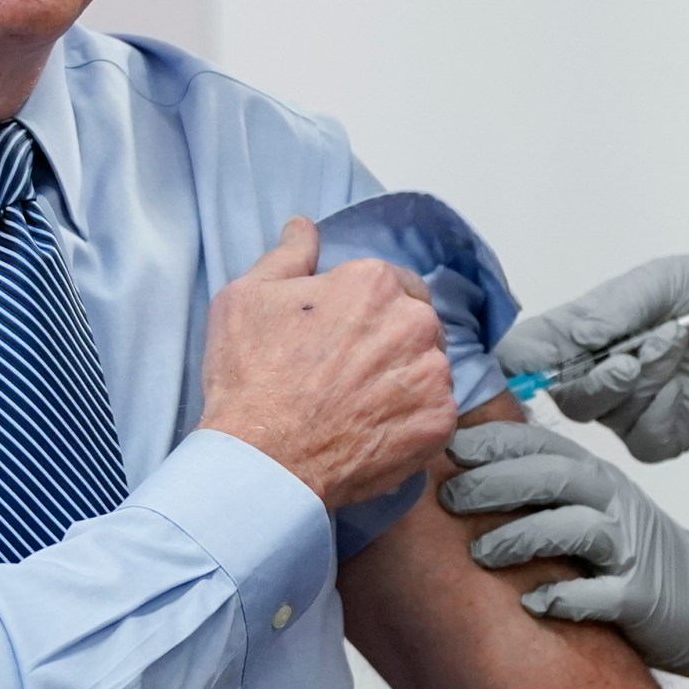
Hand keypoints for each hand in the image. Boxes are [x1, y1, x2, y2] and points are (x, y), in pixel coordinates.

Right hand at [200, 217, 456, 508]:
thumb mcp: (248, 297)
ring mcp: (432, 374)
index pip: (392, 284)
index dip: (366, 310)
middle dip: (389, 342)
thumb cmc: (250, 377)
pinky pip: (435, 413)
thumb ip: (288, 254)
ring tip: (359, 405)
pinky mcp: (440, 422)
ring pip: (428, 368)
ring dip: (403, 380)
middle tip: (347, 373)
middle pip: (416, 323)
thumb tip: (304, 226)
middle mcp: (414, 321)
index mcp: (374, 282)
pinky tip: (373, 430)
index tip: (342, 336)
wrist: (262, 461)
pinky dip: (411, 421)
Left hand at [442, 423, 688, 682]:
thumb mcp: (592, 508)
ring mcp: (629, 550)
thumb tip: (463, 476)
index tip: (449, 446)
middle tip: (448, 498)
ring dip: (522, 536)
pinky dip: (565, 596)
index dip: (496, 441)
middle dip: (496, 483)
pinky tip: (533, 603)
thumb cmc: (631, 556)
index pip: (542, 445)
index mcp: (596, 479)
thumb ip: (543, 490)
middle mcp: (613, 504)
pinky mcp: (641, 598)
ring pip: (574, 528)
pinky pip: (601, 594)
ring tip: (480, 553)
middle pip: (553, 478)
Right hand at [496, 251, 688, 461]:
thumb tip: (572, 338)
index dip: (513, 365)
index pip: (522, 356)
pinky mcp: (656, 435)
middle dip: (597, 375)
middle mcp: (591, 375)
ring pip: (601, 412)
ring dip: (641, 377)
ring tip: (674, 343)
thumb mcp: (658, 282)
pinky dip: (661, 406)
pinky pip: (640, 438)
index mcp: (577, 333)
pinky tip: (682, 382)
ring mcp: (622, 410)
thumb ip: (611, 310)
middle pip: (560, 394)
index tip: (521, 365)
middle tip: (632, 356)